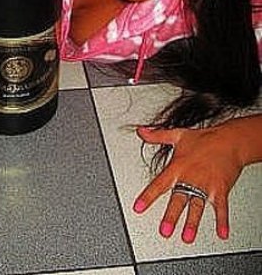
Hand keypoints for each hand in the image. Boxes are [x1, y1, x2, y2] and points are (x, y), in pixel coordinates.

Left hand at [132, 123, 244, 242]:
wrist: (229, 141)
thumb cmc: (204, 139)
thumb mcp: (177, 135)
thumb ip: (157, 136)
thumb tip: (141, 131)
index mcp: (178, 167)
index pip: (159, 184)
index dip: (148, 196)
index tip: (138, 208)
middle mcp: (190, 178)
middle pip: (178, 200)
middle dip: (171, 216)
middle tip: (164, 230)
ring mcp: (206, 185)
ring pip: (197, 206)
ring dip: (192, 223)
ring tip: (186, 237)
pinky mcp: (220, 189)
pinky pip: (221, 207)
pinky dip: (222, 221)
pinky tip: (222, 233)